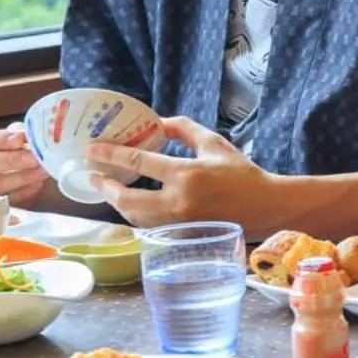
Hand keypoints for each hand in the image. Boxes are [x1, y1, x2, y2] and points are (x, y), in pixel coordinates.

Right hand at [0, 123, 47, 202]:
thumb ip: (12, 135)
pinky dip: (22, 193)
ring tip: (41, 170)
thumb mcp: (1, 139)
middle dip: (11, 160)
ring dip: (21, 178)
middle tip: (35, 157)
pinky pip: (1, 204)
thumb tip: (26, 135)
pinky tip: (37, 185)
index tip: (21, 138)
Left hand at [87, 117, 274, 228]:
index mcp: (186, 175)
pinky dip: (135, 215)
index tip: (92, 150)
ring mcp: (178, 223)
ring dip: (117, 203)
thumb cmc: (242, 174)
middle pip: (127, 200)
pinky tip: (130, 204)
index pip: (138, 162)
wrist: (265, 208)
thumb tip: (158, 121)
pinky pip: (149, 226)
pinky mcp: (181, 236)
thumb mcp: (214, 143)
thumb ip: (183, 129)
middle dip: (105, 188)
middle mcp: (178, 202)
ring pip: (134, 217)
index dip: (111, 155)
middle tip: (93, 175)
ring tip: (108, 189)